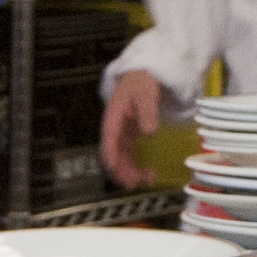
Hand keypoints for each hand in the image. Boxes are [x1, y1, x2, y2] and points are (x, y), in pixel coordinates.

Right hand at [101, 68, 172, 185]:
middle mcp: (115, 129)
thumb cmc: (141, 82)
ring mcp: (122, 134)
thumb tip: (148, 131)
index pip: (108, 139)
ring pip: (121, 158)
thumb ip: (147, 112)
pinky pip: (130, 155)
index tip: (113, 167)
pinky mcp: (131, 137)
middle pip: (113, 153)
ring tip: (146, 181)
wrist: (144, 74)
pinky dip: (136, 166)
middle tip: (134, 182)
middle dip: (121, 170)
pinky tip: (148, 174)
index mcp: (113, 117)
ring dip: (130, 171)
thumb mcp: (145, 94)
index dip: (110, 154)